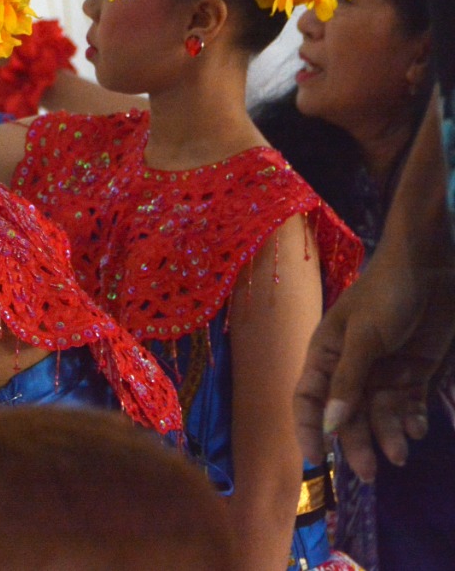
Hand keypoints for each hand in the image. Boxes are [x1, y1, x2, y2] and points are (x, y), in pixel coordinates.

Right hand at [294, 255, 454, 480]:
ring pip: (380, 415)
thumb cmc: (387, 294)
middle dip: (357, 444)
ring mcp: (383, 373)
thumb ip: (347, 382)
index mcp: (326, 355)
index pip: (308, 398)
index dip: (308, 429)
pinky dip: (412, 421)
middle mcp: (351, 369)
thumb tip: (328, 426)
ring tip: (402, 452)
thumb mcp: (364, 337)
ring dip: (389, 435)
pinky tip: (419, 428)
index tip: (316, 460)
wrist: (432, 267)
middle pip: (347, 415)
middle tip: (371, 473)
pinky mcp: (413, 374)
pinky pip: (408, 407)